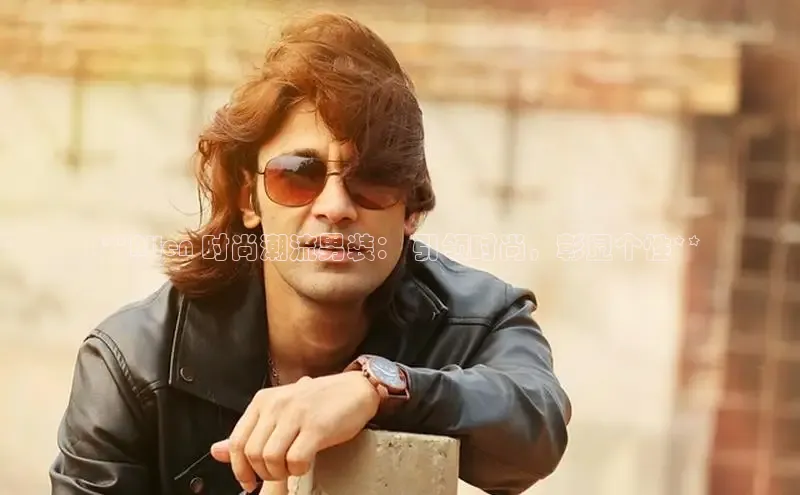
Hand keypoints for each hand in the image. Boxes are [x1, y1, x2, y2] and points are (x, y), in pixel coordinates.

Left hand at [210, 371, 379, 492]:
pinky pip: (295, 460)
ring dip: (280, 473)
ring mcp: (296, 415)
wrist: (356, 388)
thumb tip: (217, 451)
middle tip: (277, 475)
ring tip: (291, 469)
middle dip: (262, 473)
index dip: (239, 468)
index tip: (248, 481)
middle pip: (252, 453)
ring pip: (270, 458)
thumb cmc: (321, 401)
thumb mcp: (281, 412)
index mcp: (263, 401)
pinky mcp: (316, 427)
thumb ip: (251, 431)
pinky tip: (305, 464)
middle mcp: (276, 405)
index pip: (236, 441)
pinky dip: (298, 470)